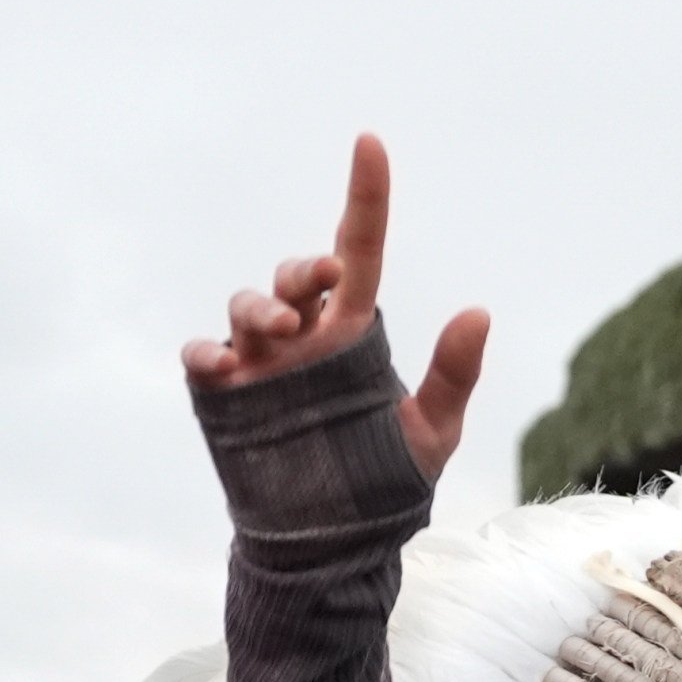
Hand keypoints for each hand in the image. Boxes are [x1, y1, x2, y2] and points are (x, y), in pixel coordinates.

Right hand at [183, 134, 489, 483]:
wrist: (334, 536)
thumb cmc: (386, 478)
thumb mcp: (432, 430)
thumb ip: (453, 374)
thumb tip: (479, 312)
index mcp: (354, 331)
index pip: (358, 250)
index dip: (365, 197)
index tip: (371, 144)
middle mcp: (303, 335)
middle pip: (294, 276)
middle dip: (301, 271)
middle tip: (319, 284)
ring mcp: (259, 360)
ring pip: (246, 305)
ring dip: (259, 306)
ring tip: (280, 329)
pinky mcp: (225, 391)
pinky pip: (203, 355)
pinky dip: (206, 351)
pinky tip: (221, 362)